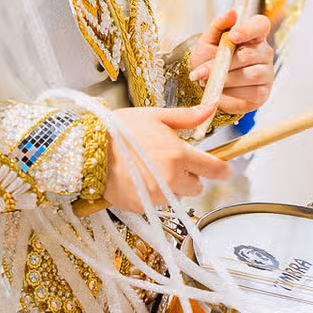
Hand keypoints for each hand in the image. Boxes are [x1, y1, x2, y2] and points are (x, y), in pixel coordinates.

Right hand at [103, 104, 232, 211]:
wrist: (87, 149)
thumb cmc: (120, 128)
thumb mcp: (155, 116)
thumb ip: (187, 117)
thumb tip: (212, 107)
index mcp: (178, 154)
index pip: (213, 168)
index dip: (222, 169)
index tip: (225, 169)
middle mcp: (170, 178)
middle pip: (196, 186)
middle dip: (190, 176)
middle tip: (172, 162)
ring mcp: (155, 195)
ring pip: (176, 196)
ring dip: (170, 186)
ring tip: (149, 168)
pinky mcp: (140, 205)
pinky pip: (156, 203)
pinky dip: (152, 194)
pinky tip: (139, 178)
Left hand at [188, 11, 274, 113]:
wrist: (206, 84)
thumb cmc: (209, 59)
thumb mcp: (208, 40)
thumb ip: (219, 24)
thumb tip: (233, 12)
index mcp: (253, 35)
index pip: (261, 25)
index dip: (249, 30)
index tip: (232, 36)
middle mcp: (264, 52)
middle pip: (249, 55)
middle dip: (223, 64)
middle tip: (201, 72)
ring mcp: (266, 73)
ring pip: (250, 75)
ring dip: (225, 79)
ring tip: (208, 82)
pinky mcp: (263, 92)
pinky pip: (250, 92)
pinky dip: (231, 92)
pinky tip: (220, 91)